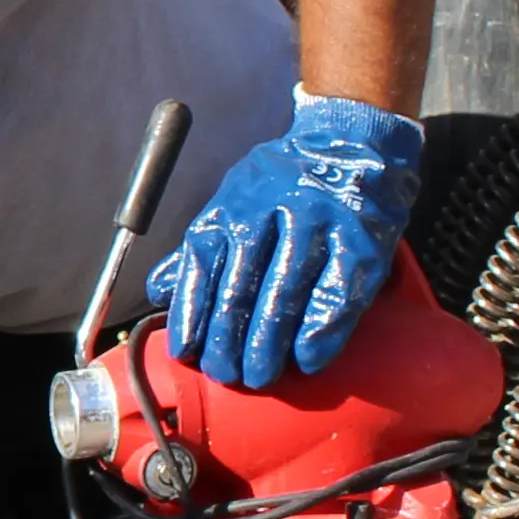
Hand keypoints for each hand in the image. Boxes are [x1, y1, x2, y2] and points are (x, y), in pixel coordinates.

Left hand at [149, 93, 426, 389]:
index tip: (187, 351)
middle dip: (228, 340)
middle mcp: (271, 211)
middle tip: (226, 375)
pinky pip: (336, 296)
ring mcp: (318, 224)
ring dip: (268, 345)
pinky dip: (320, 334)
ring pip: (284, 296)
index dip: (191, 312)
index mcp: (234, 204)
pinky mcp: (360, 241)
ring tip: (259, 377)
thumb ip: (200, 248)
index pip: (201, 264)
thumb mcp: (233, 200)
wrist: (353, 142)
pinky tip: (307, 360)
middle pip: (240, 287)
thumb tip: (158, 292)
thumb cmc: (285, 182)